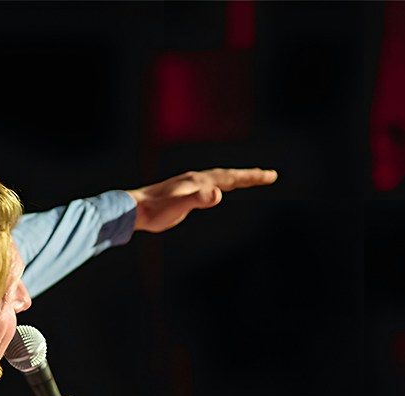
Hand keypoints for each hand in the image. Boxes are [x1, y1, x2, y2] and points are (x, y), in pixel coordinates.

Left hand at [127, 167, 277, 232]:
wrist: (134, 209)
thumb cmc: (156, 210)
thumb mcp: (179, 206)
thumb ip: (198, 199)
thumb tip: (217, 194)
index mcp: (199, 182)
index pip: (231, 178)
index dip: (251, 177)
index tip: (270, 176)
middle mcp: (196, 180)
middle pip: (229, 175)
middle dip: (250, 176)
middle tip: (269, 176)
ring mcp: (190, 185)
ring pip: (219, 179)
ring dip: (236, 179)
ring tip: (249, 179)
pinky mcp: (183, 194)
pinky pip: (209, 186)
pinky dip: (221, 186)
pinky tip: (218, 191)